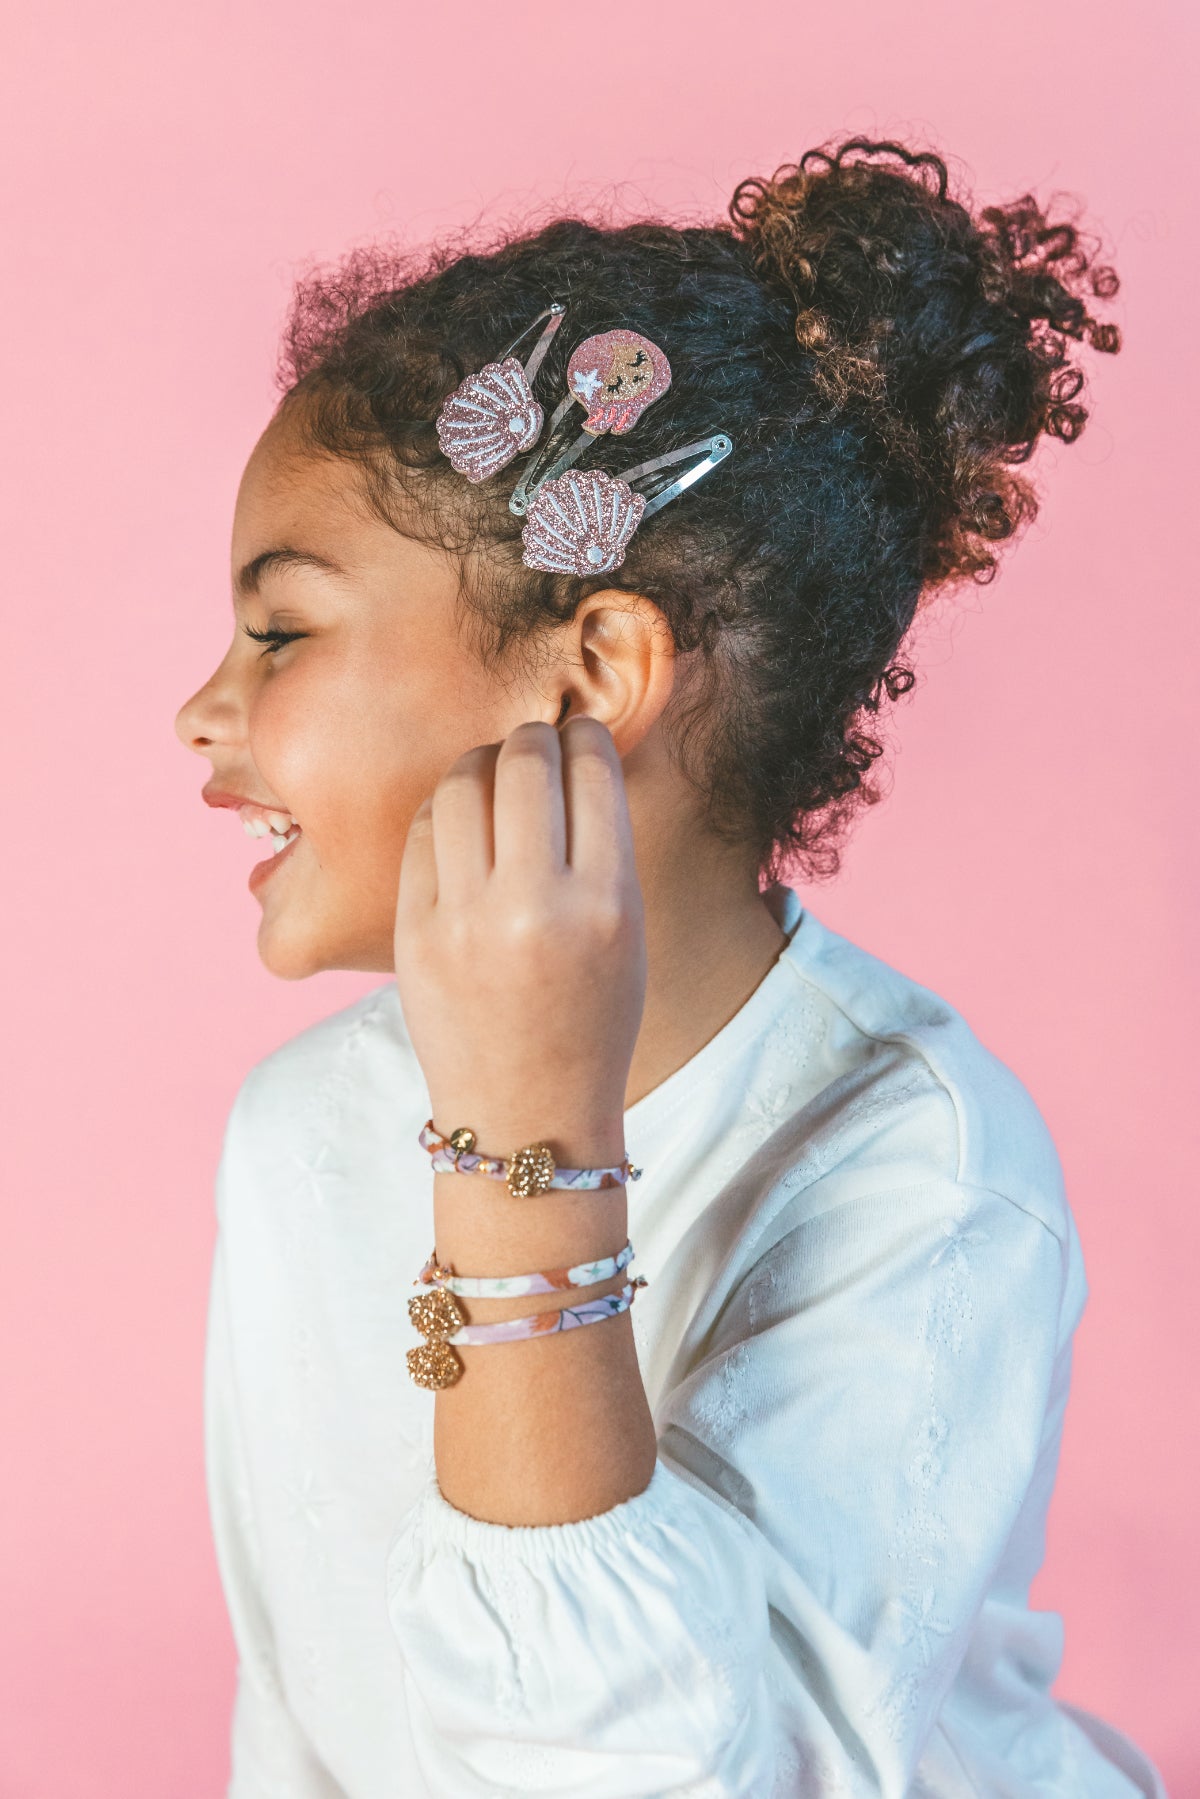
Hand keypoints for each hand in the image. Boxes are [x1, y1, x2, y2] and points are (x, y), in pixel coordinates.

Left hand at [393, 717, 646, 1165]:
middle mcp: (535, 906)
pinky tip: (461, 821)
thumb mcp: (627, 934)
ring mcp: (466, 920)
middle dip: (534, 739)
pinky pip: (424, 831)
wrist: (528, 1115)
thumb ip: (602, 848)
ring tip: (494, 776)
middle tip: (536, 748)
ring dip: (483, 762)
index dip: (586, 739)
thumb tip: (569, 753)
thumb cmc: (590, 1020)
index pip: (593, 771)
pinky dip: (445, 809)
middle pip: (525, 761)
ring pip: (464, 783)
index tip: (581, 741)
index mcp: (606, 903)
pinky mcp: (413, 933)